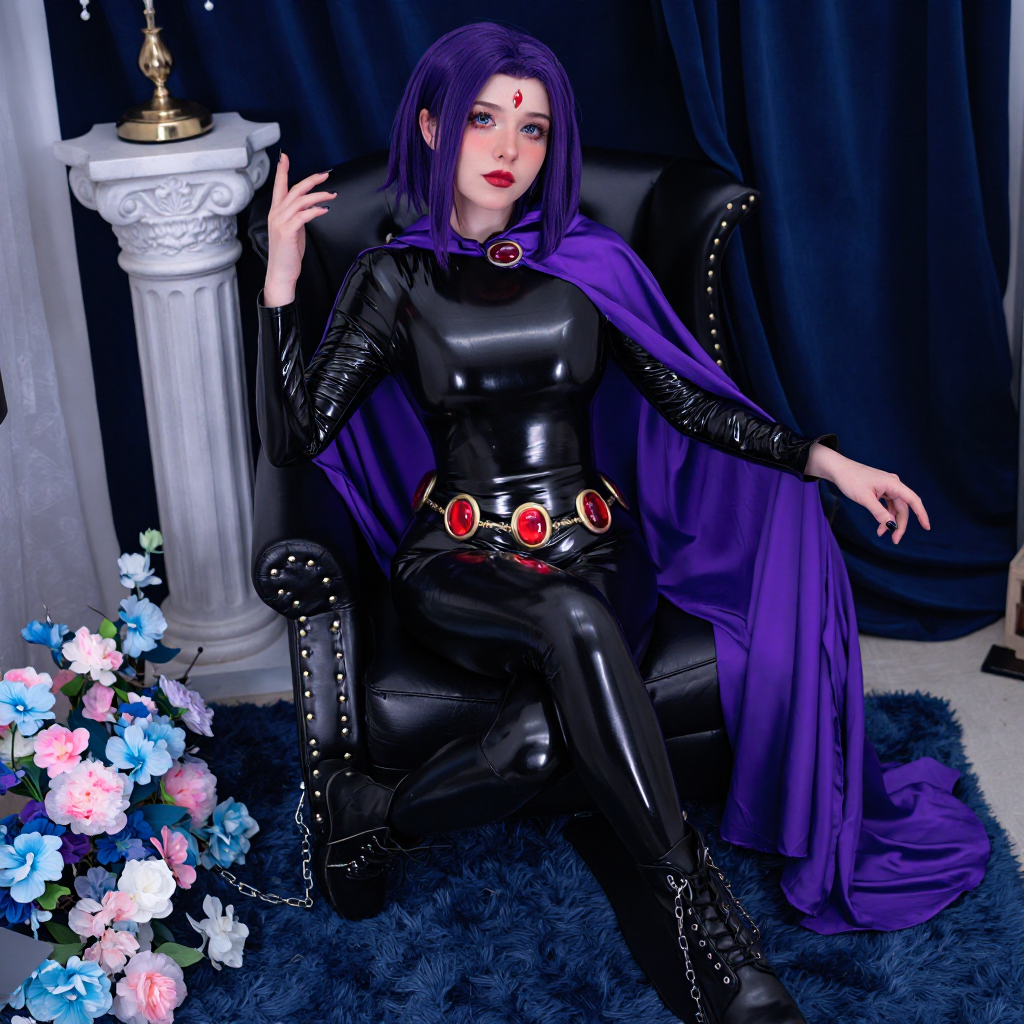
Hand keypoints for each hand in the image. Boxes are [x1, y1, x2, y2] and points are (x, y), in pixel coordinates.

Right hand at [263, 153, 335, 306]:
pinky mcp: (287, 231)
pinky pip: (303, 215)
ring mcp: (280, 222)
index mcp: (276, 212)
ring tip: (332, 194)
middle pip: (294, 190)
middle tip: (325, 174)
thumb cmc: (288, 255)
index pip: (279, 187)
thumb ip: (297, 218)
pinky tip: (325, 210)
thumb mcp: (292, 232)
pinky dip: (315, 210)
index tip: (285, 157)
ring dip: (318, 195)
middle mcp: (276, 214)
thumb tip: (309, 209)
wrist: (281, 273)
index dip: (282, 171)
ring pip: (300, 200)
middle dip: (310, 180)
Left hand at [804, 442, 929, 543]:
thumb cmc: (851, 480)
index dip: (921, 514)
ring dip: (890, 521)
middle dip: (899, 524)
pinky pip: (887, 505)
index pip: (913, 500)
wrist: (839, 469)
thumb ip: (879, 512)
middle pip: (903, 508)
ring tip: (881, 534)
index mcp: (893, 484)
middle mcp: (893, 485)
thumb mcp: (865, 498)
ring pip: (895, 508)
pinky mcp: (881, 490)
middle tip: (895, 540)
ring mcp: (887, 487)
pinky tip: (880, 525)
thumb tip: (891, 525)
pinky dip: (884, 515)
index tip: (926, 527)